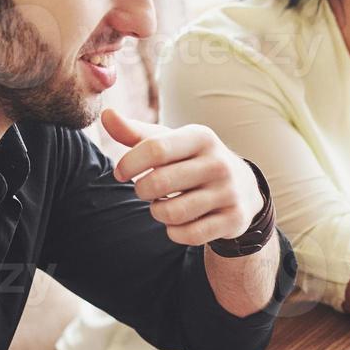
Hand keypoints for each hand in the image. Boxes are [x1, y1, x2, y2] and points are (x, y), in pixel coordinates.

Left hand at [104, 108, 262, 246]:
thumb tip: (106, 115)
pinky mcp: (234, 219)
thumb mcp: (169, 143)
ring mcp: (229, 192)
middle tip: (144, 191)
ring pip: (172, 213)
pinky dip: (174, 232)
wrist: (244, 188)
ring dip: (158, 212)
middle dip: (141, 191)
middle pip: (158, 183)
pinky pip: (189, 234)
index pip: (153, 149)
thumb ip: (134, 133)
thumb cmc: (192, 161)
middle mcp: (219, 163)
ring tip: (162, 206)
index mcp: (202, 137)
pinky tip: (177, 223)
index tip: (120, 173)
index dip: (128, 164)